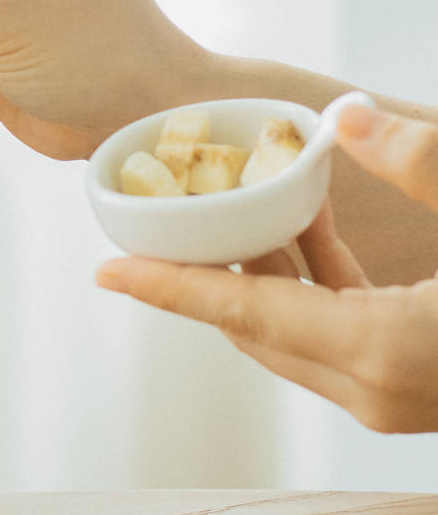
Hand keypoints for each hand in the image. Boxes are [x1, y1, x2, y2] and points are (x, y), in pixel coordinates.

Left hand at [95, 103, 437, 432]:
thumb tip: (347, 117)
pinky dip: (313, 284)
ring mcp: (390, 397)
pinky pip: (332, 333)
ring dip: (264, 268)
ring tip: (239, 203)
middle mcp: (371, 388)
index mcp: (377, 352)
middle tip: (163, 218)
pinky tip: (309, 228)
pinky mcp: (409, 388)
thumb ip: (418, 166)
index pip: (242, 312)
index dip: (168, 286)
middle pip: (253, 323)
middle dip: (204, 269)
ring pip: (291, 330)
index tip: (107, 271)